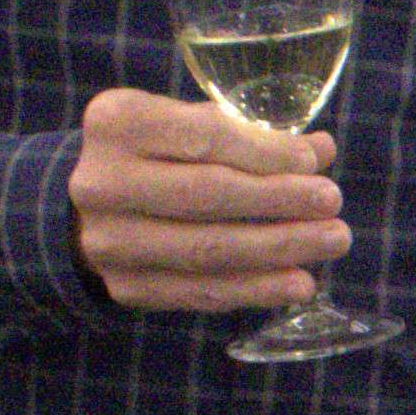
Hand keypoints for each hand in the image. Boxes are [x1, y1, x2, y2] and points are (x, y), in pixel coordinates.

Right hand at [69, 86, 349, 312]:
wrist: (83, 211)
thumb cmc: (150, 156)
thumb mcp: (183, 126)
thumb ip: (247, 135)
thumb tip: (321, 149)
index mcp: (116, 123)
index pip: (203, 136)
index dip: (265, 152)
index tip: (314, 162)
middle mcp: (103, 181)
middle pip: (206, 194)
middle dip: (279, 199)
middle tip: (332, 202)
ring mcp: (110, 240)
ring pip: (207, 249)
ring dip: (279, 248)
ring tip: (332, 241)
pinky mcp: (127, 287)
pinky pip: (201, 291)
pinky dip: (256, 289)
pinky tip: (299, 284)